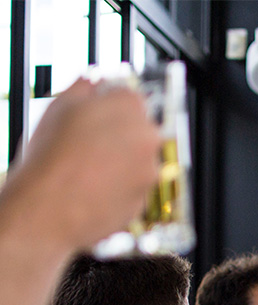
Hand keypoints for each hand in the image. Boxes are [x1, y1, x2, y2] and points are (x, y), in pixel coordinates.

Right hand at [2, 78, 159, 251]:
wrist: (46, 210)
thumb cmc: (48, 159)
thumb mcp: (59, 107)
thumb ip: (84, 88)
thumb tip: (94, 82)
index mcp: (129, 107)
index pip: (129, 97)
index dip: (109, 106)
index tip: (97, 115)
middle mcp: (148, 138)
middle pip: (138, 130)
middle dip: (117, 135)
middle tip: (88, 145)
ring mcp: (150, 171)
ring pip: (137, 161)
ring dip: (119, 163)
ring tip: (86, 170)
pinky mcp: (144, 200)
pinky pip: (133, 188)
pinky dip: (118, 188)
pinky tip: (93, 189)